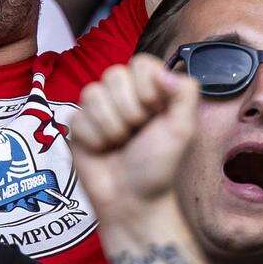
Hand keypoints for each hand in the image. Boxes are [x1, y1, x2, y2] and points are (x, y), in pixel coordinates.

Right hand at [71, 56, 198, 225]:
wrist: (133, 201)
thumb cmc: (159, 166)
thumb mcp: (183, 130)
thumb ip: (185, 94)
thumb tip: (163, 72)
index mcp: (150, 91)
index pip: (141, 62)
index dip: (146, 87)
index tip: (154, 113)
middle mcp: (122, 95)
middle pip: (113, 74)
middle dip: (129, 110)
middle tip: (136, 133)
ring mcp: (98, 110)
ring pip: (92, 93)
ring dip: (111, 127)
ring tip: (120, 144)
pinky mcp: (78, 126)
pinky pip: (77, 117)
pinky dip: (94, 139)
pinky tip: (102, 151)